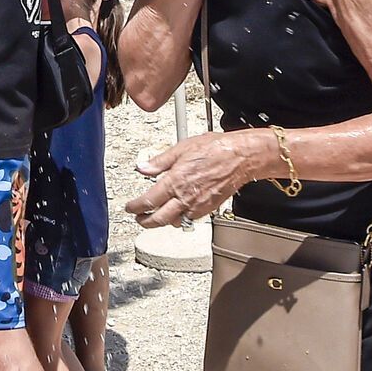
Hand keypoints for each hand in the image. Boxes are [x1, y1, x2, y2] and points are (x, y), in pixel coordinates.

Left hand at [124, 132, 256, 227]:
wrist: (241, 157)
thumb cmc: (216, 149)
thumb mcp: (182, 148)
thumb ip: (160, 161)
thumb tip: (143, 167)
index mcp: (175, 181)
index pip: (148, 201)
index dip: (135, 207)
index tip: (130, 208)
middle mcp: (185, 197)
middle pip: (159, 220)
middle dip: (145, 221)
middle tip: (139, 219)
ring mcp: (198, 205)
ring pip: (175, 222)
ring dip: (163, 221)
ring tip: (157, 215)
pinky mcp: (209, 209)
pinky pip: (190, 219)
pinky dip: (181, 218)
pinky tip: (179, 210)